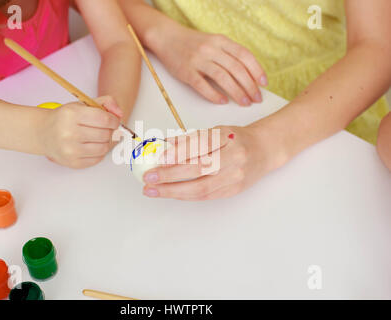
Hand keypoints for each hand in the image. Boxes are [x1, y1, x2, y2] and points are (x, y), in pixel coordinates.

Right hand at [37, 96, 121, 168]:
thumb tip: (120, 113)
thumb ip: (105, 102)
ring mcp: (70, 150)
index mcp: (71, 115)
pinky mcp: (73, 162)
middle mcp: (69, 133)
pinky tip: (92, 145)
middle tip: (106, 128)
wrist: (43, 133)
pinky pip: (97, 159)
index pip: (104, 119)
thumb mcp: (82, 104)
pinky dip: (99, 152)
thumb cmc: (65, 118)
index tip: (113, 121)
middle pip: (105, 134)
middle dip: (110, 131)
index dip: (114, 120)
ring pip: (104, 148)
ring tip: (99, 136)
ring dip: (106, 142)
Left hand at [141, 125, 287, 200]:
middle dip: (170, 175)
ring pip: (201, 187)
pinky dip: (185, 195)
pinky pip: (206, 195)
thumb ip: (191, 139)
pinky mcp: (234, 190)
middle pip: (198, 168)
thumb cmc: (236, 139)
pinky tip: (170, 193)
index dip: (178, 153)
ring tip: (153, 190)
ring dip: (173, 190)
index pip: (199, 145)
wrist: (265, 150)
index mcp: (227, 137)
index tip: (158, 159)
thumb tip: (163, 144)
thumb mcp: (216, 131)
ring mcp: (235, 176)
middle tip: (149, 178)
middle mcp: (234, 156)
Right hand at [150, 24, 267, 105]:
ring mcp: (198, 60)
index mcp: (221, 41)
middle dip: (249, 85)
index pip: (244, 56)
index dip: (256, 70)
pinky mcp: (186, 71)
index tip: (264, 84)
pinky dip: (214, 94)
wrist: (167, 37)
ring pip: (222, 77)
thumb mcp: (213, 42)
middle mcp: (211, 49)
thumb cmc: (192, 44)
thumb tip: (248, 75)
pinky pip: (202, 85)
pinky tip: (222, 101)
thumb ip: (228, 55)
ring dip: (236, 91)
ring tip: (244, 102)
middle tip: (256, 98)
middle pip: (236, 68)